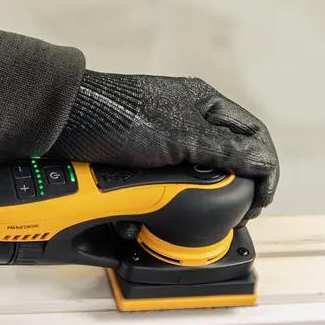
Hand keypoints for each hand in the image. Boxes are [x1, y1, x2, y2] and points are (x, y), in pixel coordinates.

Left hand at [50, 70, 278, 219]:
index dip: (264, 170)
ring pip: (195, 176)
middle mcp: (188, 120)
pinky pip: (163, 184)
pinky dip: (165, 200)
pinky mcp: (138, 159)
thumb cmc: (116, 117)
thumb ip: (222, 150)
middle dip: (233, 189)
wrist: (60, 123)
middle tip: (234, 217)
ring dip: (197, 199)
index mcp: (206, 104)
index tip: (260, 201)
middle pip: (227, 159)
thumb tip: (262, 164)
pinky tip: (162, 214)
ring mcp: (163, 140)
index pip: (253, 137)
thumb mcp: (178, 137)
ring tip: (199, 219)